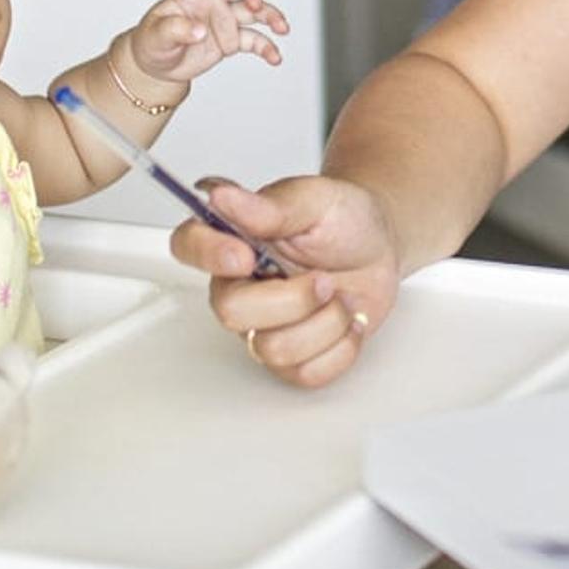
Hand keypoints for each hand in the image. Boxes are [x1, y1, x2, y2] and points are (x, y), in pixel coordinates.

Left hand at [125, 0, 288, 92]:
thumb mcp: (156, 37)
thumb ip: (175, 30)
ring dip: (270, 15)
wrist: (159, 67)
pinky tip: (274, 57)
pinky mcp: (232, 40)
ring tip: (282, 27)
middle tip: (256, 1)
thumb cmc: (154, 43)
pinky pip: (254, 40)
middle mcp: (211, 1)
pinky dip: (267, 47)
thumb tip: (199, 30)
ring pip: (253, 10)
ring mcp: (224, 20)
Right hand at [171, 175, 393, 387]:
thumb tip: (220, 195)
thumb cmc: (344, 220)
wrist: (380, 248)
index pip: (188, 245)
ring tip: (340, 298)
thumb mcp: (315, 200)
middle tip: (324, 280)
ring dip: (324, 323)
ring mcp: (263, 325)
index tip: (244, 254)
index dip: (207, 254)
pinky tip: (346, 321)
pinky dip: (341, 347)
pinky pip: (306, 373)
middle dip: (292, 300)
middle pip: (230, 312)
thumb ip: (269, 206)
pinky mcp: (293, 358)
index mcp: (234, 239)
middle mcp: (240, 286)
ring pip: (272, 349)